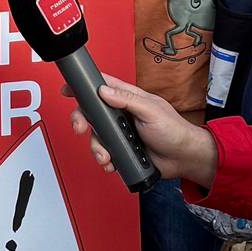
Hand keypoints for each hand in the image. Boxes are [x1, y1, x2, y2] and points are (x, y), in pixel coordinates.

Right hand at [80, 74, 218, 187]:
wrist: (183, 158)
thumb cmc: (174, 130)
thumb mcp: (151, 110)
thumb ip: (127, 100)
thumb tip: (104, 91)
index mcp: (128, 99)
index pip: (102, 86)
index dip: (84, 86)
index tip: (67, 89)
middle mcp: (121, 115)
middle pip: (92, 114)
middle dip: (81, 121)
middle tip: (80, 129)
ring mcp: (121, 133)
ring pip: (96, 137)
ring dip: (96, 148)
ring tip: (106, 156)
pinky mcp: (122, 150)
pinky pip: (105, 154)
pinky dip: (106, 160)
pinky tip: (112, 164)